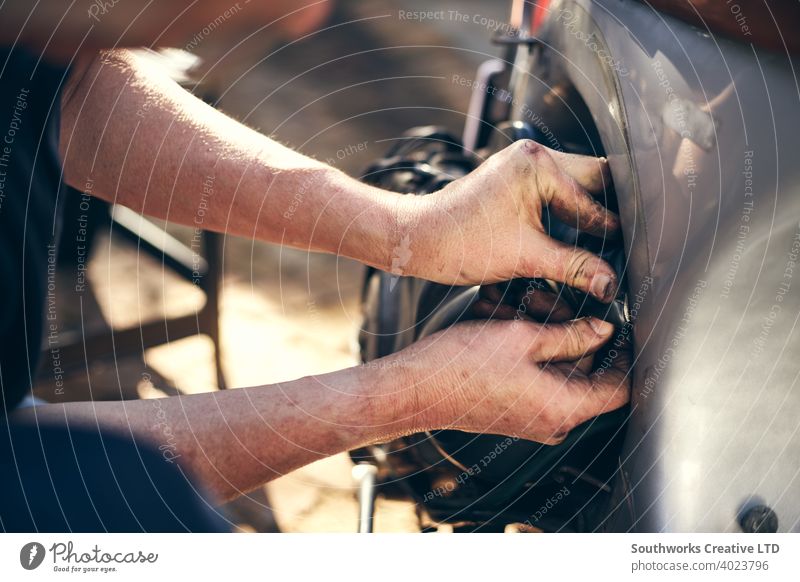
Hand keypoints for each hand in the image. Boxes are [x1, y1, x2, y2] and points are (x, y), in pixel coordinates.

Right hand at [395, 316, 629, 444]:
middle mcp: (553, 421)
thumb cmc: (460, 368)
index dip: (625, 354)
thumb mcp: (522, 338)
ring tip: (522, 309)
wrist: (415, 390)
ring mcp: (533, 418)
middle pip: (587, 373)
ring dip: (549, 337)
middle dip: (574, 332)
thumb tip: (602, 331)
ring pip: (560, 371)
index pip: (620, 387)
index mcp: (564, 408)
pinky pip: (538, 378)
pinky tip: (510, 325)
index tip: (621, 327)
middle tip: (553, 302)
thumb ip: (570, 335)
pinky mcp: (515, 410)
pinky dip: (531, 351)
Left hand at [411, 140, 619, 301]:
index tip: (629, 256)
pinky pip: (555, 193)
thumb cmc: (461, 242)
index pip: (594, 200)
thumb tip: (609, 282)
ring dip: (590, 213)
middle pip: (593, 181)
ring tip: (608, 244)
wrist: (419, 240)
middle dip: (610, 212)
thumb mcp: (526, 257)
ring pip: (575, 186)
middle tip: (628, 243)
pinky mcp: (514, 182)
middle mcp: (532, 157)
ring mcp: (522, 167)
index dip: (613, 233)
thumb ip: (574, 267)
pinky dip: (569, 215)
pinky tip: (579, 238)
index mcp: (538, 166)